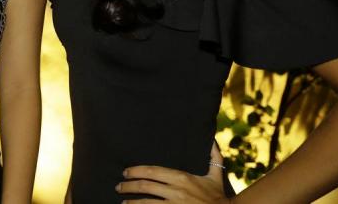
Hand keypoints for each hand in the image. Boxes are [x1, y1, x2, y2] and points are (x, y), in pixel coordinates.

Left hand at [116, 144, 231, 202]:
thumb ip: (213, 157)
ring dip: (132, 202)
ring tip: (122, 201)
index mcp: (182, 178)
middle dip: (129, 186)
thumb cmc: (219, 196)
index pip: (152, 171)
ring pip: (147, 203)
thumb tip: (211, 139)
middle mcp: (176, 191)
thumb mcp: (216, 175)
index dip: (136, 171)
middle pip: (146, 186)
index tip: (126, 172)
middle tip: (118, 186)